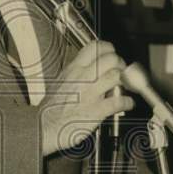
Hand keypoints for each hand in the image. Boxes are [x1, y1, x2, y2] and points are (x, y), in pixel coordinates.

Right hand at [39, 40, 133, 156]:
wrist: (44, 126)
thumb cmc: (51, 108)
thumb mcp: (60, 81)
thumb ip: (77, 72)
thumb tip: (92, 67)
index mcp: (73, 69)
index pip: (96, 47)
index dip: (109, 49)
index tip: (112, 55)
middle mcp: (82, 78)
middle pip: (111, 59)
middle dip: (120, 64)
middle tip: (120, 72)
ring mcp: (90, 94)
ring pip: (116, 76)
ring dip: (125, 81)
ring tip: (124, 87)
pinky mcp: (96, 110)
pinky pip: (119, 101)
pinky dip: (127, 102)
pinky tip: (127, 104)